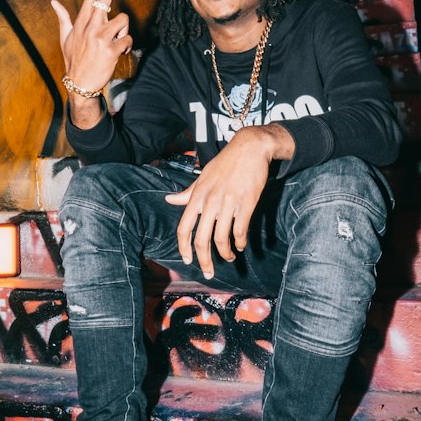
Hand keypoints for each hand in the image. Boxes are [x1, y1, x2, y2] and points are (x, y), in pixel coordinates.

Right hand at [51, 0, 131, 110]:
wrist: (80, 85)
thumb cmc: (74, 60)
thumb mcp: (66, 38)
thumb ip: (63, 18)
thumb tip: (54, 2)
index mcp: (81, 22)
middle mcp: (90, 27)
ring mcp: (100, 38)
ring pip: (123, 20)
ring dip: (123, 31)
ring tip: (113, 43)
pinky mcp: (111, 50)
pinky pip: (128, 40)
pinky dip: (126, 47)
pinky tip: (117, 54)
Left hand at [165, 125, 291, 278]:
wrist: (250, 148)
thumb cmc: (226, 162)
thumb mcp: (202, 177)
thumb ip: (187, 192)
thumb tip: (169, 200)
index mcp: (197, 196)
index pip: (184, 228)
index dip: (184, 248)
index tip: (188, 261)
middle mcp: (210, 201)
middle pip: (202, 239)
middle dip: (204, 260)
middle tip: (209, 272)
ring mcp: (228, 203)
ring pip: (221, 238)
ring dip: (225, 253)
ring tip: (229, 257)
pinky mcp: (246, 204)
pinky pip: (240, 231)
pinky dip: (240, 243)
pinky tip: (241, 245)